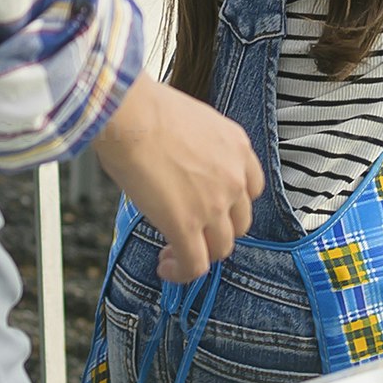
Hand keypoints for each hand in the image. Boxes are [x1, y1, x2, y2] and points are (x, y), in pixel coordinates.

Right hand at [94, 68, 260, 280]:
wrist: (130, 114)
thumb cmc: (146, 109)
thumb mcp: (192, 122)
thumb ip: (198, 150)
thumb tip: (177, 167)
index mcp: (237, 147)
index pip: (252, 189)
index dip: (231, 205)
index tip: (211, 210)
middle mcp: (234, 178)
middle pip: (240, 223)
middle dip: (216, 232)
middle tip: (191, 233)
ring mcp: (214, 204)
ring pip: (221, 248)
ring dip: (200, 255)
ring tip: (173, 254)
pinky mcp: (186, 225)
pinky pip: (194, 265)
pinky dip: (181, 273)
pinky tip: (165, 268)